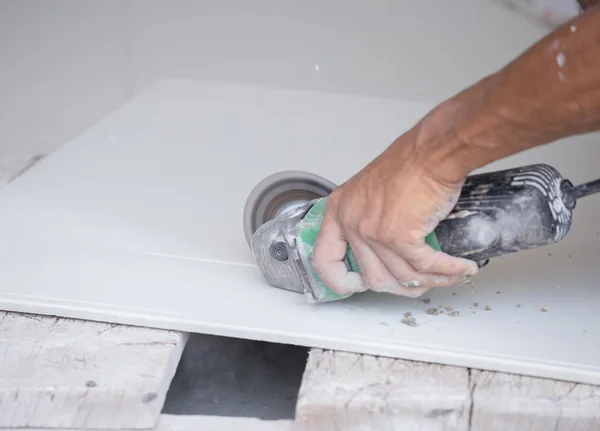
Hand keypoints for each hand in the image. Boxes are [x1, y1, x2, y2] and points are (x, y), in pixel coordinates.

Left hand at [311, 111, 478, 297]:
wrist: (432, 151)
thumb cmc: (410, 164)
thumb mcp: (372, 192)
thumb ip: (368, 221)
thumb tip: (383, 255)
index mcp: (339, 211)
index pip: (325, 260)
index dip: (341, 281)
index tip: (359, 285)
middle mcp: (351, 222)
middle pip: (373, 278)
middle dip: (402, 287)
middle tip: (420, 282)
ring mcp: (373, 232)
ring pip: (403, 277)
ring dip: (431, 281)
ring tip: (450, 274)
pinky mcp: (400, 236)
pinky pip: (425, 266)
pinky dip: (448, 271)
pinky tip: (461, 268)